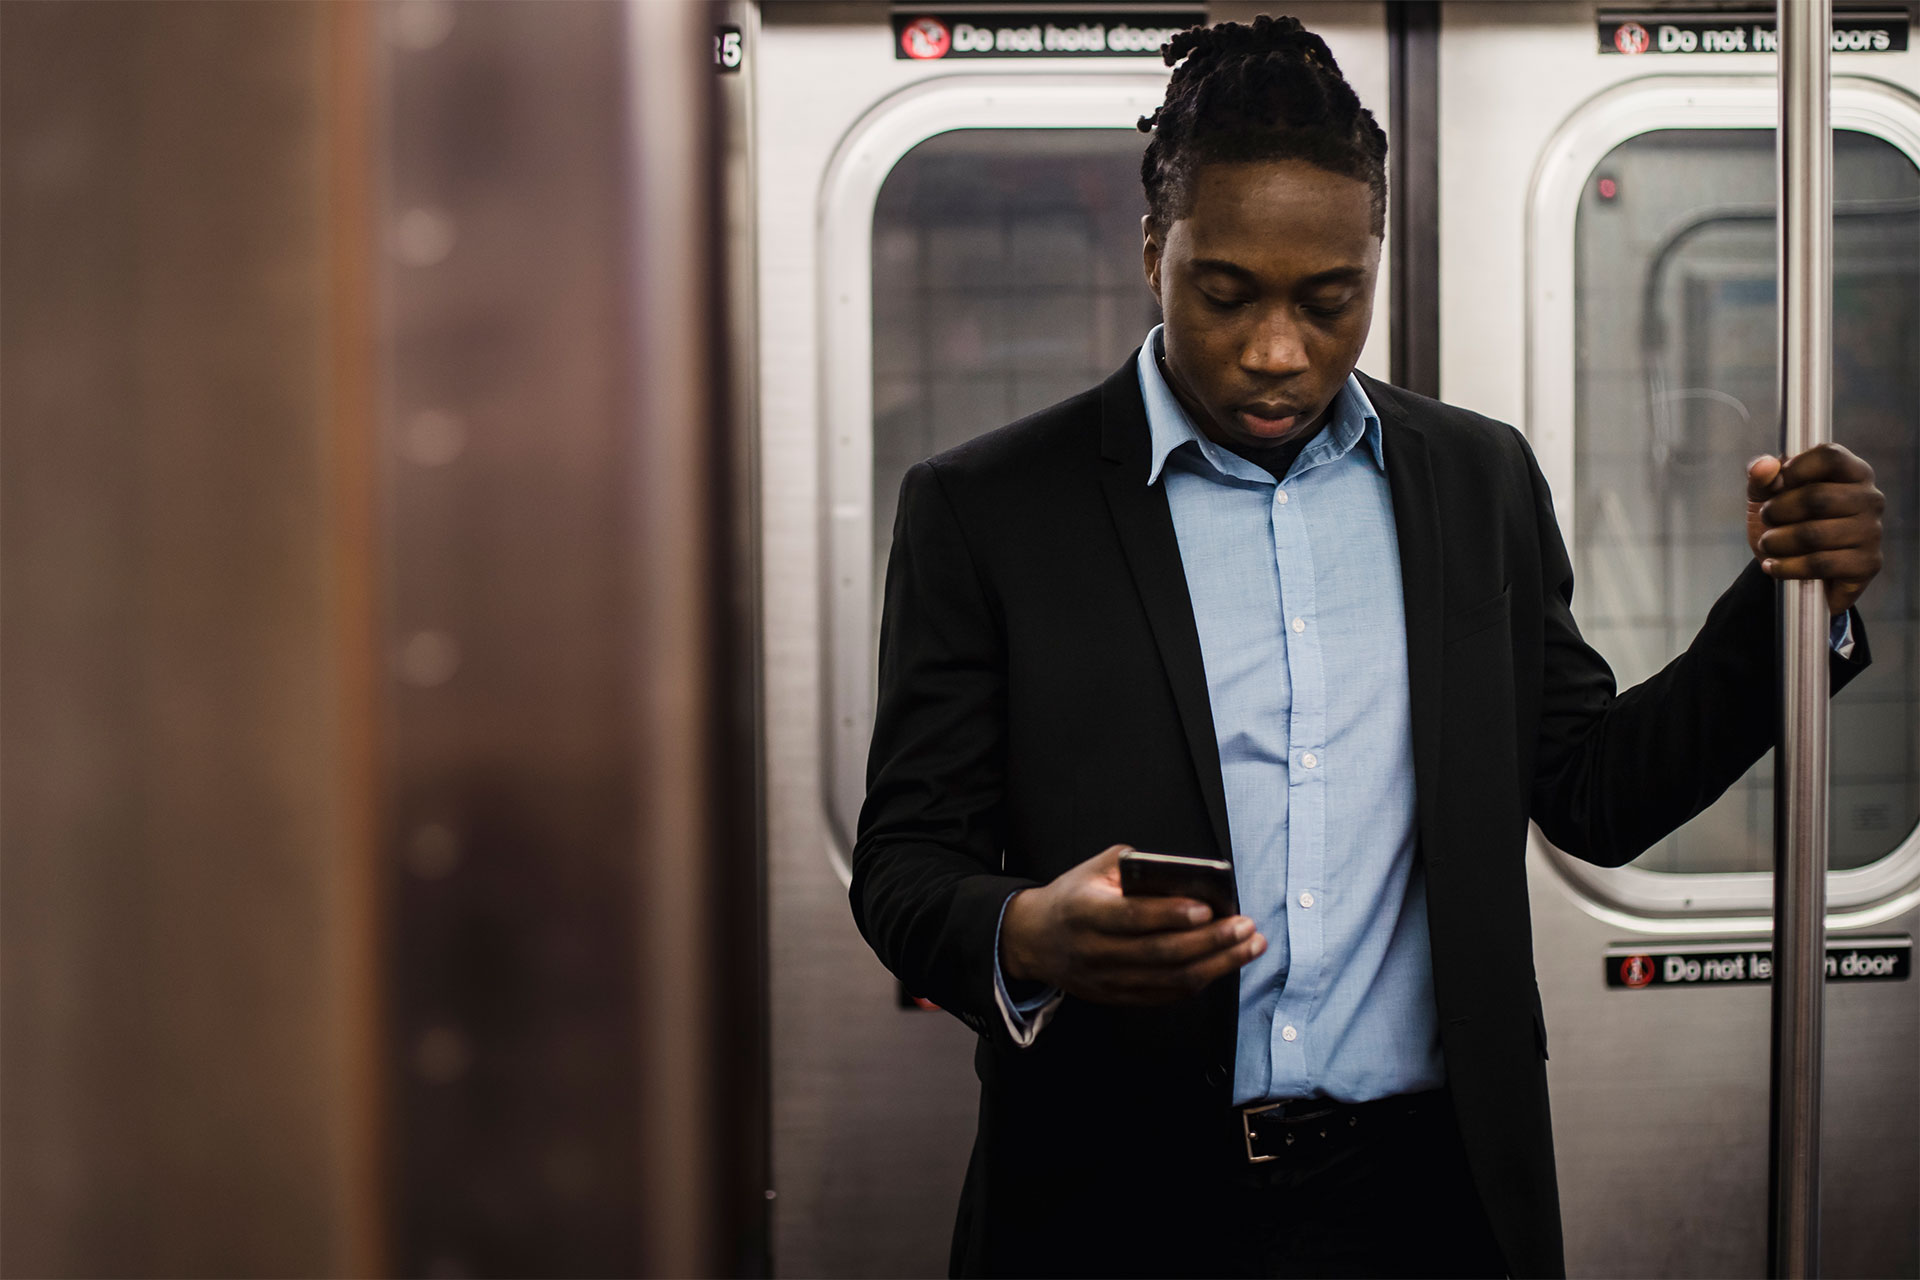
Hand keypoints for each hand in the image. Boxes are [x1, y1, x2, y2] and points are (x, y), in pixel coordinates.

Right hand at [999, 845, 1264, 1005]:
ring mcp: (1108, 981)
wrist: (1035, 940)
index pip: (1133, 918)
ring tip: (1249, 945)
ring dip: (1217, 964)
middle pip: (1162, 953)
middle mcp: (1096, 952)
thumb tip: (1181, 873)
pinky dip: (1200, 981)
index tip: (1207, 908)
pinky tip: (1224, 964)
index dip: (1171, 915)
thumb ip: (1131, 865)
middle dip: (1211, 941)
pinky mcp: (1118, 998)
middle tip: (1245, 926)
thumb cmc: (1072, 899)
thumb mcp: (1091, 870)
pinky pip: (1166, 995)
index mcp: (1085, 914)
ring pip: (1171, 980)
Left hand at [1746, 446, 1883, 616]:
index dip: (1794, 470)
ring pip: (1814, 535)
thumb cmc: (1786, 522)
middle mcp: (1870, 498)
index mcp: (1852, 472)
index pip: (1830, 456)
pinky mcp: (1867, 564)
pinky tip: (1774, 565)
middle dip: (1776, 511)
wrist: (1793, 565)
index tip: (1776, 485)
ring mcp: (1872, 532)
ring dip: (1777, 542)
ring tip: (1768, 543)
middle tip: (1767, 519)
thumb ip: (1761, 477)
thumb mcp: (1766, 496)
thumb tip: (1763, 466)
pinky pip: (1820, 565)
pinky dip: (1787, 567)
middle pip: (1816, 497)